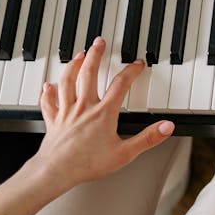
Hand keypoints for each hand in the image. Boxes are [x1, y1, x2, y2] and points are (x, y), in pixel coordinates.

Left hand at [33, 37, 174, 189]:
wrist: (56, 171)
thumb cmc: (87, 164)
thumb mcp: (124, 154)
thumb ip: (147, 139)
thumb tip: (166, 127)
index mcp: (103, 113)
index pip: (120, 85)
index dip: (130, 71)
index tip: (136, 64)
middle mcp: (84, 108)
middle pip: (89, 74)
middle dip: (95, 55)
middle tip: (99, 43)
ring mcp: (66, 113)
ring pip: (68, 82)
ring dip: (73, 66)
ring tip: (77, 56)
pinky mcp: (53, 121)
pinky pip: (49, 103)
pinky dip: (48, 92)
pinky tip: (48, 86)